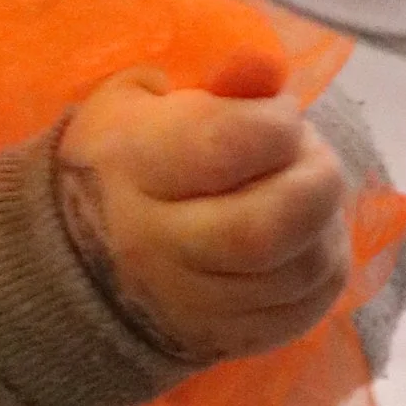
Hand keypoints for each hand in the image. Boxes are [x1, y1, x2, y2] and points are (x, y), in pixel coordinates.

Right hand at [53, 57, 350, 362]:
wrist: (78, 260)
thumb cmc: (121, 158)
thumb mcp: (146, 97)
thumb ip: (217, 79)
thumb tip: (267, 68)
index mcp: (131, 167)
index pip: (226, 146)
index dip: (276, 122)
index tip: (278, 111)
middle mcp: (155, 244)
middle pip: (266, 227)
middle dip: (316, 181)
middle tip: (313, 157)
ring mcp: (191, 301)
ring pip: (298, 272)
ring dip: (327, 223)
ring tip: (309, 193)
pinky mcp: (225, 338)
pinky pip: (305, 308)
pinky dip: (324, 267)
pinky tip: (308, 237)